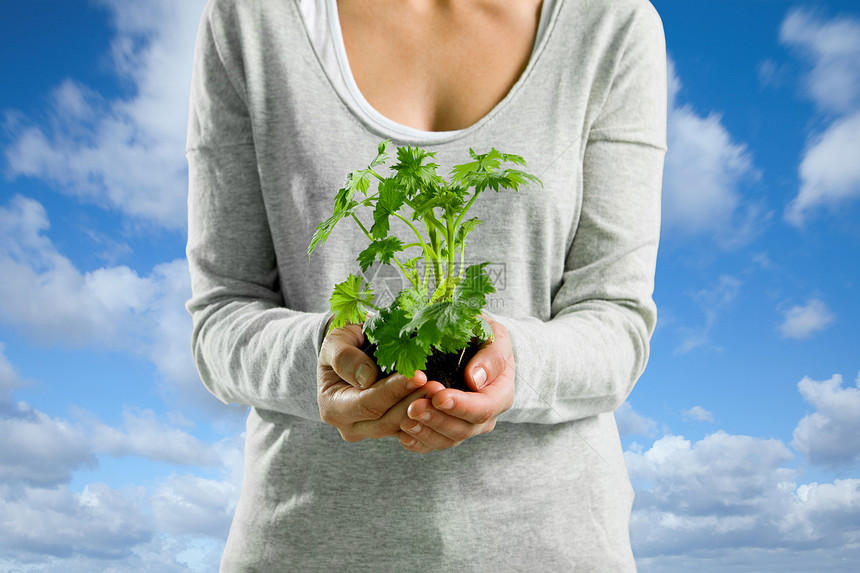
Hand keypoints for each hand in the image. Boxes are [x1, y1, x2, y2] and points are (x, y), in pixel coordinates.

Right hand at [318, 322, 437, 441]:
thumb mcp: (336, 341)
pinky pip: (407, 428)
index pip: (366, 403)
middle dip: (412, 404)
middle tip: (436, 387)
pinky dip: (423, 415)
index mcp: (332, 406)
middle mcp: (348, 425)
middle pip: (385, 422)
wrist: (350, 349)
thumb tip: (366, 378)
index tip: (417, 376)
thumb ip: (344, 357)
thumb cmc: (343, 341)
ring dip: (422, 411)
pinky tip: (439, 401)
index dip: (392, 391)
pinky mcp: (386, 428)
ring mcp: (368, 430)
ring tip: (440, 392)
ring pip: (399, 428)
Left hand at [398, 317, 514, 452]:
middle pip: (463, 429)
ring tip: (405, 419)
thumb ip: (491, 357)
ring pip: (446, 440)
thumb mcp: (494, 336)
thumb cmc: (483, 337)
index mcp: (500, 394)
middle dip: (437, 419)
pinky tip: (403, 434)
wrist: (471, 345)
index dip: (461, 406)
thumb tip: (475, 380)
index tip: (439, 396)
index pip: (484, 408)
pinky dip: (417, 442)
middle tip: (413, 407)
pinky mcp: (445, 431)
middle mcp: (484, 417)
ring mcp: (464, 426)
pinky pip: (432, 444)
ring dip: (424, 432)